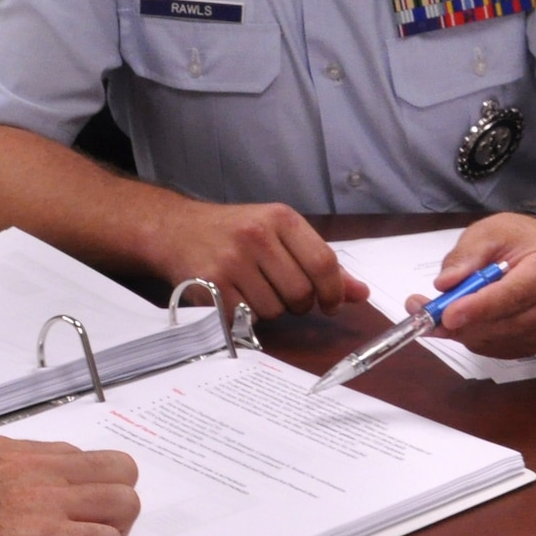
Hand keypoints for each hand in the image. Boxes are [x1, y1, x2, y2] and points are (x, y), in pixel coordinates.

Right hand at [140, 196, 368, 318]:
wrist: (175, 230)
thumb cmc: (233, 232)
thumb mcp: (278, 234)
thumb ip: (320, 263)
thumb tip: (360, 293)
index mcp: (280, 218)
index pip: (324, 263)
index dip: (333, 292)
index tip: (329, 304)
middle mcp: (256, 235)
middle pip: (301, 292)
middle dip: (298, 304)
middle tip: (281, 293)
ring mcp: (232, 259)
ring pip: (275, 309)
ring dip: (269, 310)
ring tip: (252, 291)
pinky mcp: (212, 283)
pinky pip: (247, 317)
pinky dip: (246, 316)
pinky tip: (235, 298)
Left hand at [406, 211, 535, 357]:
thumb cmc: (516, 238)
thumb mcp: (488, 233)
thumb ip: (465, 257)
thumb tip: (445, 285)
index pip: (513, 296)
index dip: (478, 308)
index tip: (447, 315)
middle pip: (506, 324)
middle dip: (463, 323)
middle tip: (426, 314)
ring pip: (500, 340)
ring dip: (465, 332)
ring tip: (437, 314)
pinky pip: (502, 349)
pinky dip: (476, 339)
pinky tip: (461, 322)